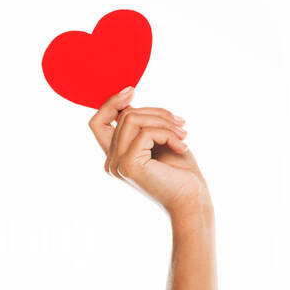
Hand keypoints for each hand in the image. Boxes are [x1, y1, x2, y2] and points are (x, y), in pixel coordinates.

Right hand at [89, 87, 207, 218]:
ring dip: (164, 122)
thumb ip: (143, 126)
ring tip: (183, 135)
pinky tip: (182, 146)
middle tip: (181, 123)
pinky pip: (146, 133)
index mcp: (116, 155)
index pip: (97, 122)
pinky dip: (168, 134)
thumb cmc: (181, 172)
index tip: (132, 90)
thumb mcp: (160, 141)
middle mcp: (111, 161)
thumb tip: (128, 101)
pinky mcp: (128, 165)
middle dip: (157, 112)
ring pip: (133, 119)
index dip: (111, 103)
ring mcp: (117, 164)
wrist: (192, 199)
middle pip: (124, 115)